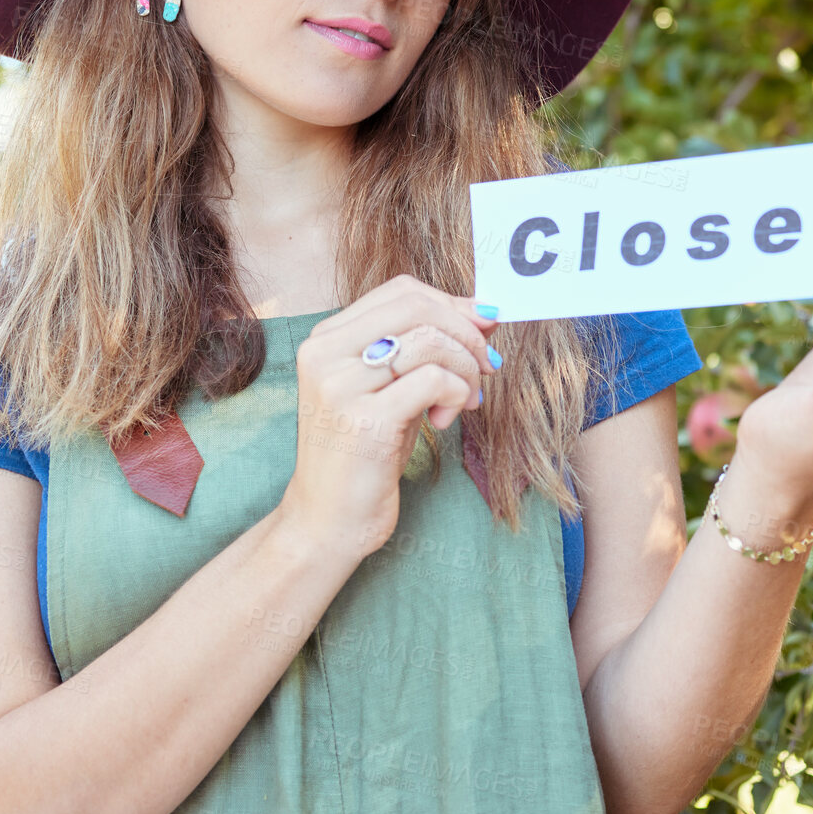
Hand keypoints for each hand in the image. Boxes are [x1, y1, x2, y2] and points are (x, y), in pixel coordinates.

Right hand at [277, 274, 501, 559]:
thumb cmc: (363, 455)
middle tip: (487, 364)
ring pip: (430, 342)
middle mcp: (325, 353)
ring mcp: (340, 385)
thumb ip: (425, 350)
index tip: (482, 330)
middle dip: (465, 332)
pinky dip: (457, 395)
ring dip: (466, 369)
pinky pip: (434, 381)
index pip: (400, 292)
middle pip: (416, 307)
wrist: (326, 521)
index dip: (451, 304)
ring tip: (467, 400)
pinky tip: (446, 420)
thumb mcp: (392, 390)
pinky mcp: (364, 419)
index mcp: (326, 339)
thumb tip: (484, 313)